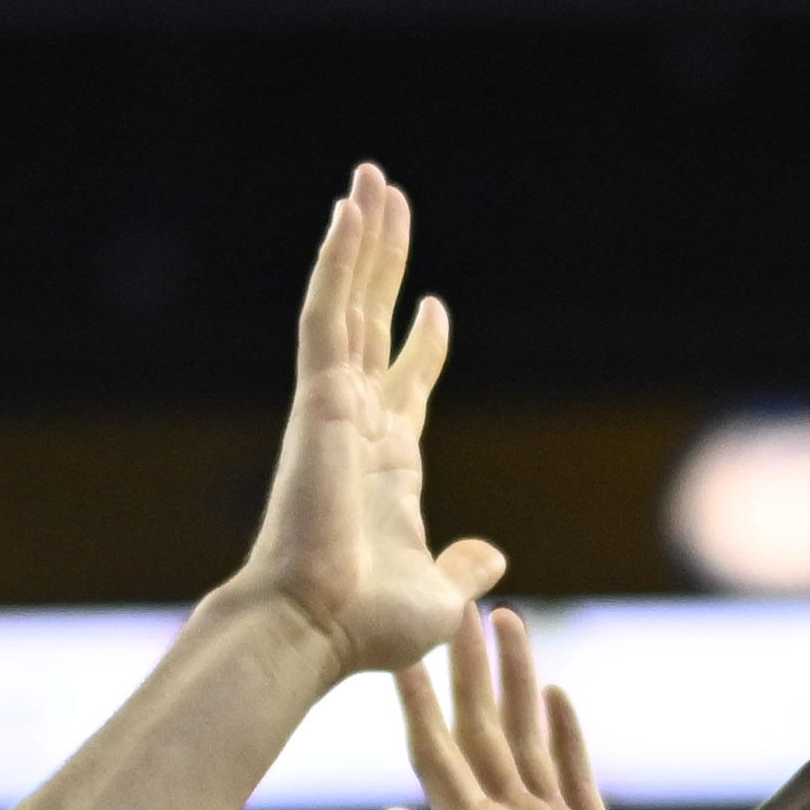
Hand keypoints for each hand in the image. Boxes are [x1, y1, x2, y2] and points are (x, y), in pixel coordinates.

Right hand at [225, 164, 507, 681]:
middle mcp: (357, 428)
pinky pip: (328, 313)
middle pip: (373, 324)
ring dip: (363, 241)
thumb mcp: (439, 595)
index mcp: (387, 469)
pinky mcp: (317, 398)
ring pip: (350, 303)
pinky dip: (338, 261)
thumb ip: (461, 566)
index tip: (437, 308)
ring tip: (373, 180)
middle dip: (385, 265)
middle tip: (390, 204)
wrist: (316, 629)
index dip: (424, 347)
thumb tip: (493, 553)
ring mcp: (334, 407)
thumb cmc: (368, 629)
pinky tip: (350, 210)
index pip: (405, 388)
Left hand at [384, 609, 649, 809]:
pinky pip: (576, 776)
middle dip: (472, 669)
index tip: (403, 652)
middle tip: (463, 604)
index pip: (438, 757)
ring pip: (528, 740)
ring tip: (510, 626)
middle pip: (483, 731)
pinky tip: (554, 698)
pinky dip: (566, 734)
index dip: (421, 702)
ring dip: (517, 684)